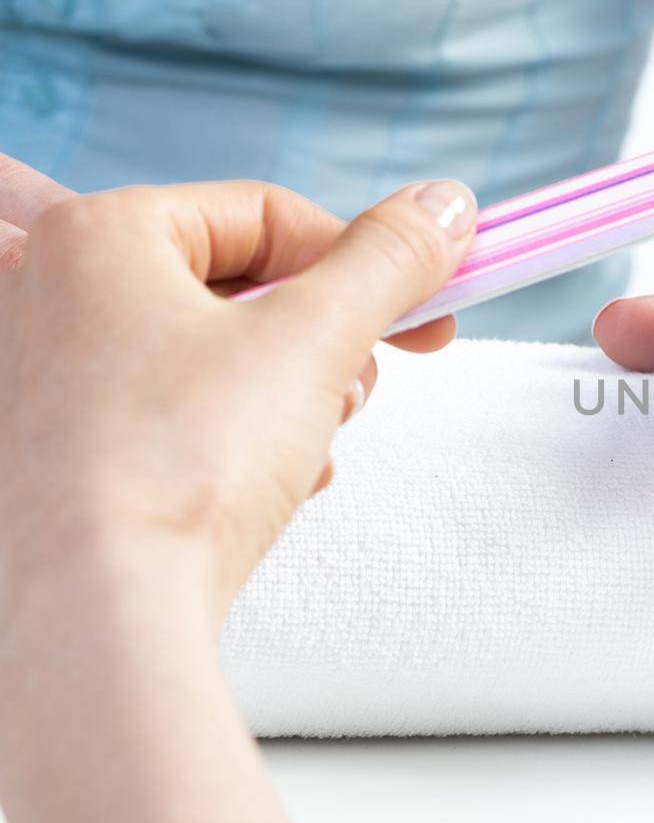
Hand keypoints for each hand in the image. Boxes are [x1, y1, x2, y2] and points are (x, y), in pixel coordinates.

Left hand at [0, 177, 477, 623]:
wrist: (97, 617)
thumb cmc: (175, 468)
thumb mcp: (315, 339)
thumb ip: (390, 259)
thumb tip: (442, 205)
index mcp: (98, 236)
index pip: (268, 213)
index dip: (363, 260)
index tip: (426, 306)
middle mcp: (47, 294)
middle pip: (238, 283)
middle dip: (321, 341)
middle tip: (357, 385)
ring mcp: (41, 378)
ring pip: (211, 354)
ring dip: (289, 396)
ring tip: (307, 447)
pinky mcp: (54, 452)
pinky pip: (170, 415)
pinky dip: (234, 441)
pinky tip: (267, 486)